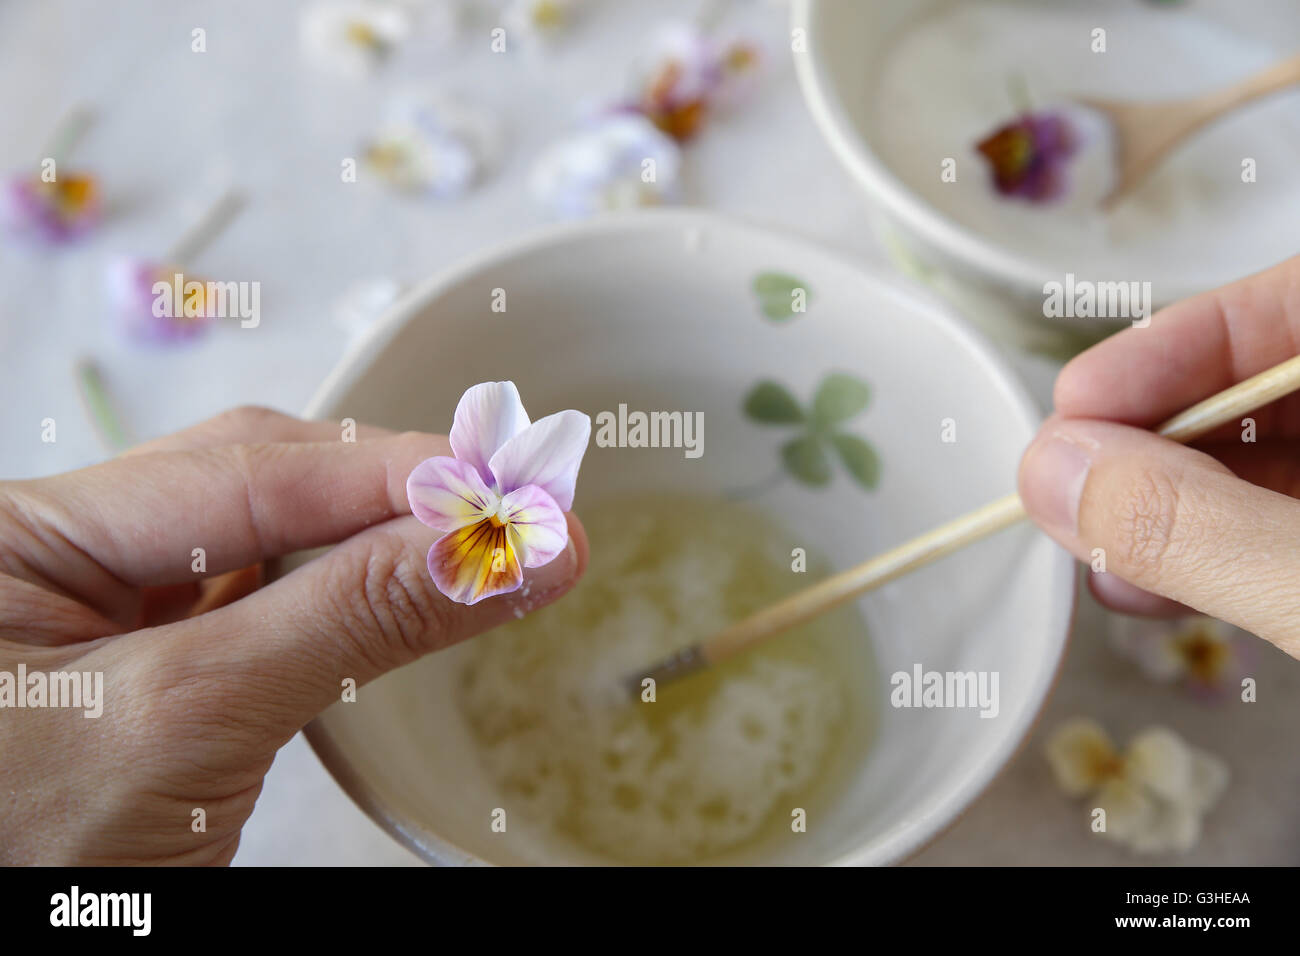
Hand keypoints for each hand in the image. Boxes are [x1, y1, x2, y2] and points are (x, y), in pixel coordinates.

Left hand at [0, 407, 586, 863]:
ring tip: (483, 543)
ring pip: (271, 543)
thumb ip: (350, 619)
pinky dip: (347, 599)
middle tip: (515, 511)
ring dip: (378, 543)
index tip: (513, 488)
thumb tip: (507, 551)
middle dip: (392, 496)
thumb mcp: (191, 721)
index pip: (241, 469)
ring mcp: (108, 612)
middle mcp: (66, 551)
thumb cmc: (25, 857)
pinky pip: (267, 609)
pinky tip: (409, 588)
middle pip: (260, 485)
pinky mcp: (159, 672)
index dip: (392, 472)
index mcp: (29, 531)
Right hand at [1018, 256, 1299, 659]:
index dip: (1175, 344)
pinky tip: (1148, 585)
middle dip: (1155, 442)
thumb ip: (1199, 525)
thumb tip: (1050, 470)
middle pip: (1264, 390)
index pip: (1289, 307)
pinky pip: (1274, 537)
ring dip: (1165, 513)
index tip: (1075, 406)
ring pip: (1265, 469)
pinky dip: (1208, 561)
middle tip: (1067, 490)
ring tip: (1099, 559)